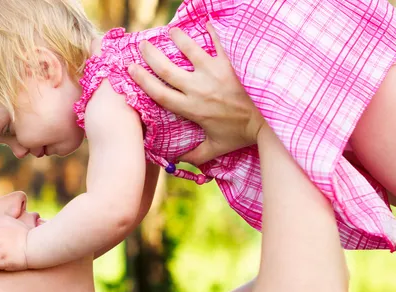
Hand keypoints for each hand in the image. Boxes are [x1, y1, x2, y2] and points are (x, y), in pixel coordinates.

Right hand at [128, 23, 264, 165]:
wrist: (267, 122)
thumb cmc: (239, 136)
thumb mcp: (214, 149)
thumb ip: (194, 155)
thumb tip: (176, 160)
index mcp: (191, 109)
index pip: (160, 93)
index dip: (142, 81)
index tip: (130, 68)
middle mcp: (199, 89)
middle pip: (168, 69)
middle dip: (152, 55)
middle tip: (143, 45)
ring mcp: (214, 74)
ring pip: (190, 50)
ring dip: (178, 38)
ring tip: (171, 31)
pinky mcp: (230, 64)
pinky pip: (219, 43)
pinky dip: (212, 32)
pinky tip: (206, 23)